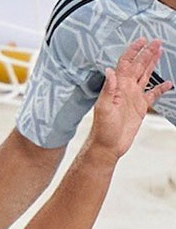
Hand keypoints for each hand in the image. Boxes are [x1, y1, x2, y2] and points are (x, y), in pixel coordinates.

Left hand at [85, 38, 172, 161]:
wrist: (108, 145)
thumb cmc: (102, 129)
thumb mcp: (104, 108)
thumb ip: (108, 89)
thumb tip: (109, 71)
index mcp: (117, 87)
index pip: (125, 64)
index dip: (133, 51)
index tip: (141, 40)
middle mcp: (125, 89)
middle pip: (138, 66)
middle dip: (146, 53)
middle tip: (156, 41)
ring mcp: (133, 97)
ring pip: (145, 76)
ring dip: (152, 64)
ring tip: (159, 52)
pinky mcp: (140, 108)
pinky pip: (153, 94)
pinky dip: (161, 88)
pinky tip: (168, 83)